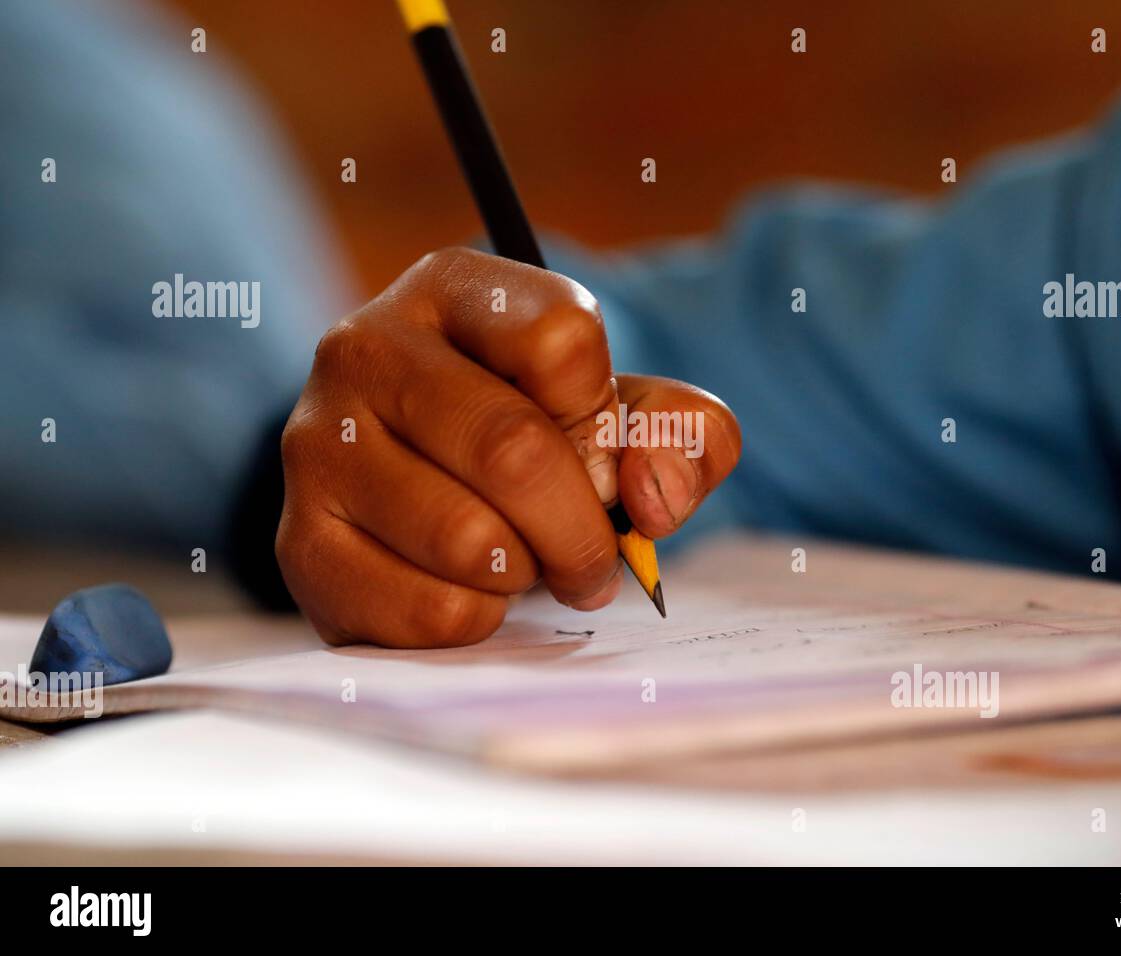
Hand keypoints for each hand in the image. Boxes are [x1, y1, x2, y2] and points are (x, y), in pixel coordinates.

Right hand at [276, 248, 740, 647]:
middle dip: (581, 528)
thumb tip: (650, 495)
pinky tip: (469, 591)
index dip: (605, 420)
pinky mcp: (302, 540)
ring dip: (525, 574)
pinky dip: (477, 619)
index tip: (600, 457)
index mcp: (452, 289)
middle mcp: (365, 347)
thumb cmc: (540, 440)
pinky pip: (426, 608)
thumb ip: (684, 434)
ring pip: (467, 539)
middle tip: (593, 559)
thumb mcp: (630, 413)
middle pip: (513, 449)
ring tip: (521, 563)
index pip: (562, 340)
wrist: (422, 490)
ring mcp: (318, 443)